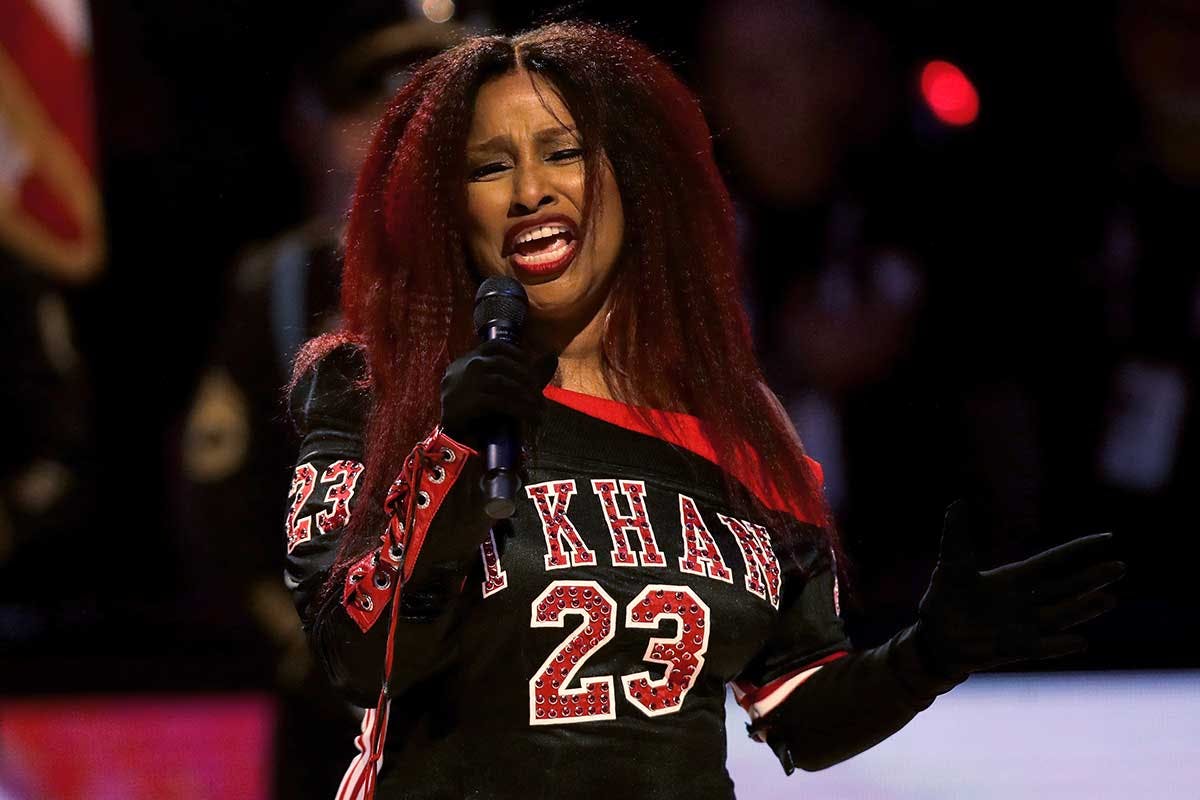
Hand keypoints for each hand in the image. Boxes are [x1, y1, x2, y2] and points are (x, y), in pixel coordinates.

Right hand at [439, 339, 556, 447]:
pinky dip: (520, 410)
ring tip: (539, 409)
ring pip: (505, 383)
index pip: (496, 346)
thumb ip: (520, 371)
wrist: (449, 434)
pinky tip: (531, 417)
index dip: (518, 353)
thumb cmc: (473, 409)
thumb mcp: (492, 385)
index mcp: (469, 358)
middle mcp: (468, 366)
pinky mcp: (471, 401)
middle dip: (528, 380)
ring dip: (527, 397)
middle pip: (505, 365)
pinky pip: (501, 402)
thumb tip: (553, 355)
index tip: (532, 365)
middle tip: (541, 396)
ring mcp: (468, 382)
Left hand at [913, 500, 1125, 682]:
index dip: (1080, 550)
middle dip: (1091, 578)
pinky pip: (1040, 647)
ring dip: (1083, 609)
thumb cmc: (946, 599)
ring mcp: (1023, 627)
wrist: (935, 638)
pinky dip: (1058, 645)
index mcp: (1015, 578)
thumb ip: (956, 536)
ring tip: (1109, 599)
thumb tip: (957, 503)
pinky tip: (1080, 641)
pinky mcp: (1013, 649)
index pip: (1054, 562)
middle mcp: (1026, 602)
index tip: (1108, 539)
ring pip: (1059, 615)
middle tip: (1120, 566)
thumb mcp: (951, 565)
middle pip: (1065, 588)